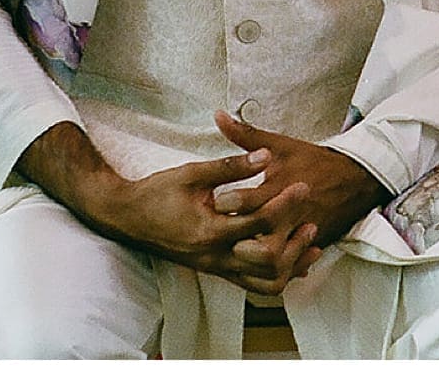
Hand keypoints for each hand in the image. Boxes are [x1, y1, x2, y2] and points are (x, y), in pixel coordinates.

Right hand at [99, 152, 319, 295]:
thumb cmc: (157, 193)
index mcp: (209, 232)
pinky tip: (293, 256)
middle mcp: (213, 257)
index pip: (259, 223)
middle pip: (267, 262)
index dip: (285, 204)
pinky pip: (251, 282)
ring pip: (263, 283)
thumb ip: (231, 166)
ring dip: (289, 264)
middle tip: (311, 219)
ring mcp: (214, 268)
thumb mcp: (193, 173)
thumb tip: (265, 155)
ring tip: (308, 240)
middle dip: (294, 242)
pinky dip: (275, 272)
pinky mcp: (214, 270)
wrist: (126, 217)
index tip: (303, 185)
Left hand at [210, 112, 391, 250]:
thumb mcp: (281, 145)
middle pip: (260, 235)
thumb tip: (217, 116)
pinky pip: (290, 264)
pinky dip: (272, 266)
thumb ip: (246, 134)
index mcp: (282, 185)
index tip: (217, 201)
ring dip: (253, 258)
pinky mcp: (310, 245)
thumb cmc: (313, 160)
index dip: (230, 204)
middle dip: (237, 237)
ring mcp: (302, 232)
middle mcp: (292, 212)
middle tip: (221, 232)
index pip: (251, 201)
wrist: (356, 180)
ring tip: (237, 250)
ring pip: (274, 258)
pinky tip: (255, 264)